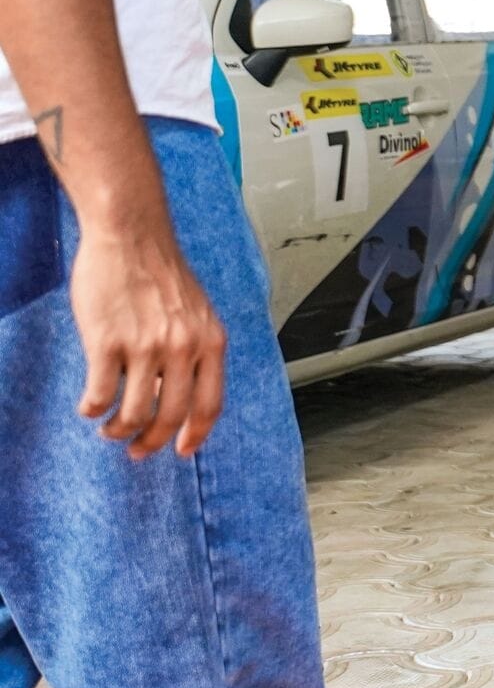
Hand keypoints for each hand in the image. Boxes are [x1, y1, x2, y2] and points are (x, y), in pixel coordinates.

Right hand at [70, 228, 226, 458]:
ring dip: (118, 430)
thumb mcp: (196, 313)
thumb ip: (193, 352)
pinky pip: (100, 394)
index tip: (182, 451)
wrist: (131, 235)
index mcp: (211, 342)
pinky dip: (92, 410)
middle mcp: (183, 348)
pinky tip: (89, 408)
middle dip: (152, 442)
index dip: (196, 435)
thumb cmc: (160, 273)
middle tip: (136, 451)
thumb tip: (175, 397)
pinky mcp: (107, 341)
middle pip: (170, 416)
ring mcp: (145, 346)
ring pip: (133, 412)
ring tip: (109, 430)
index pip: (210, 405)